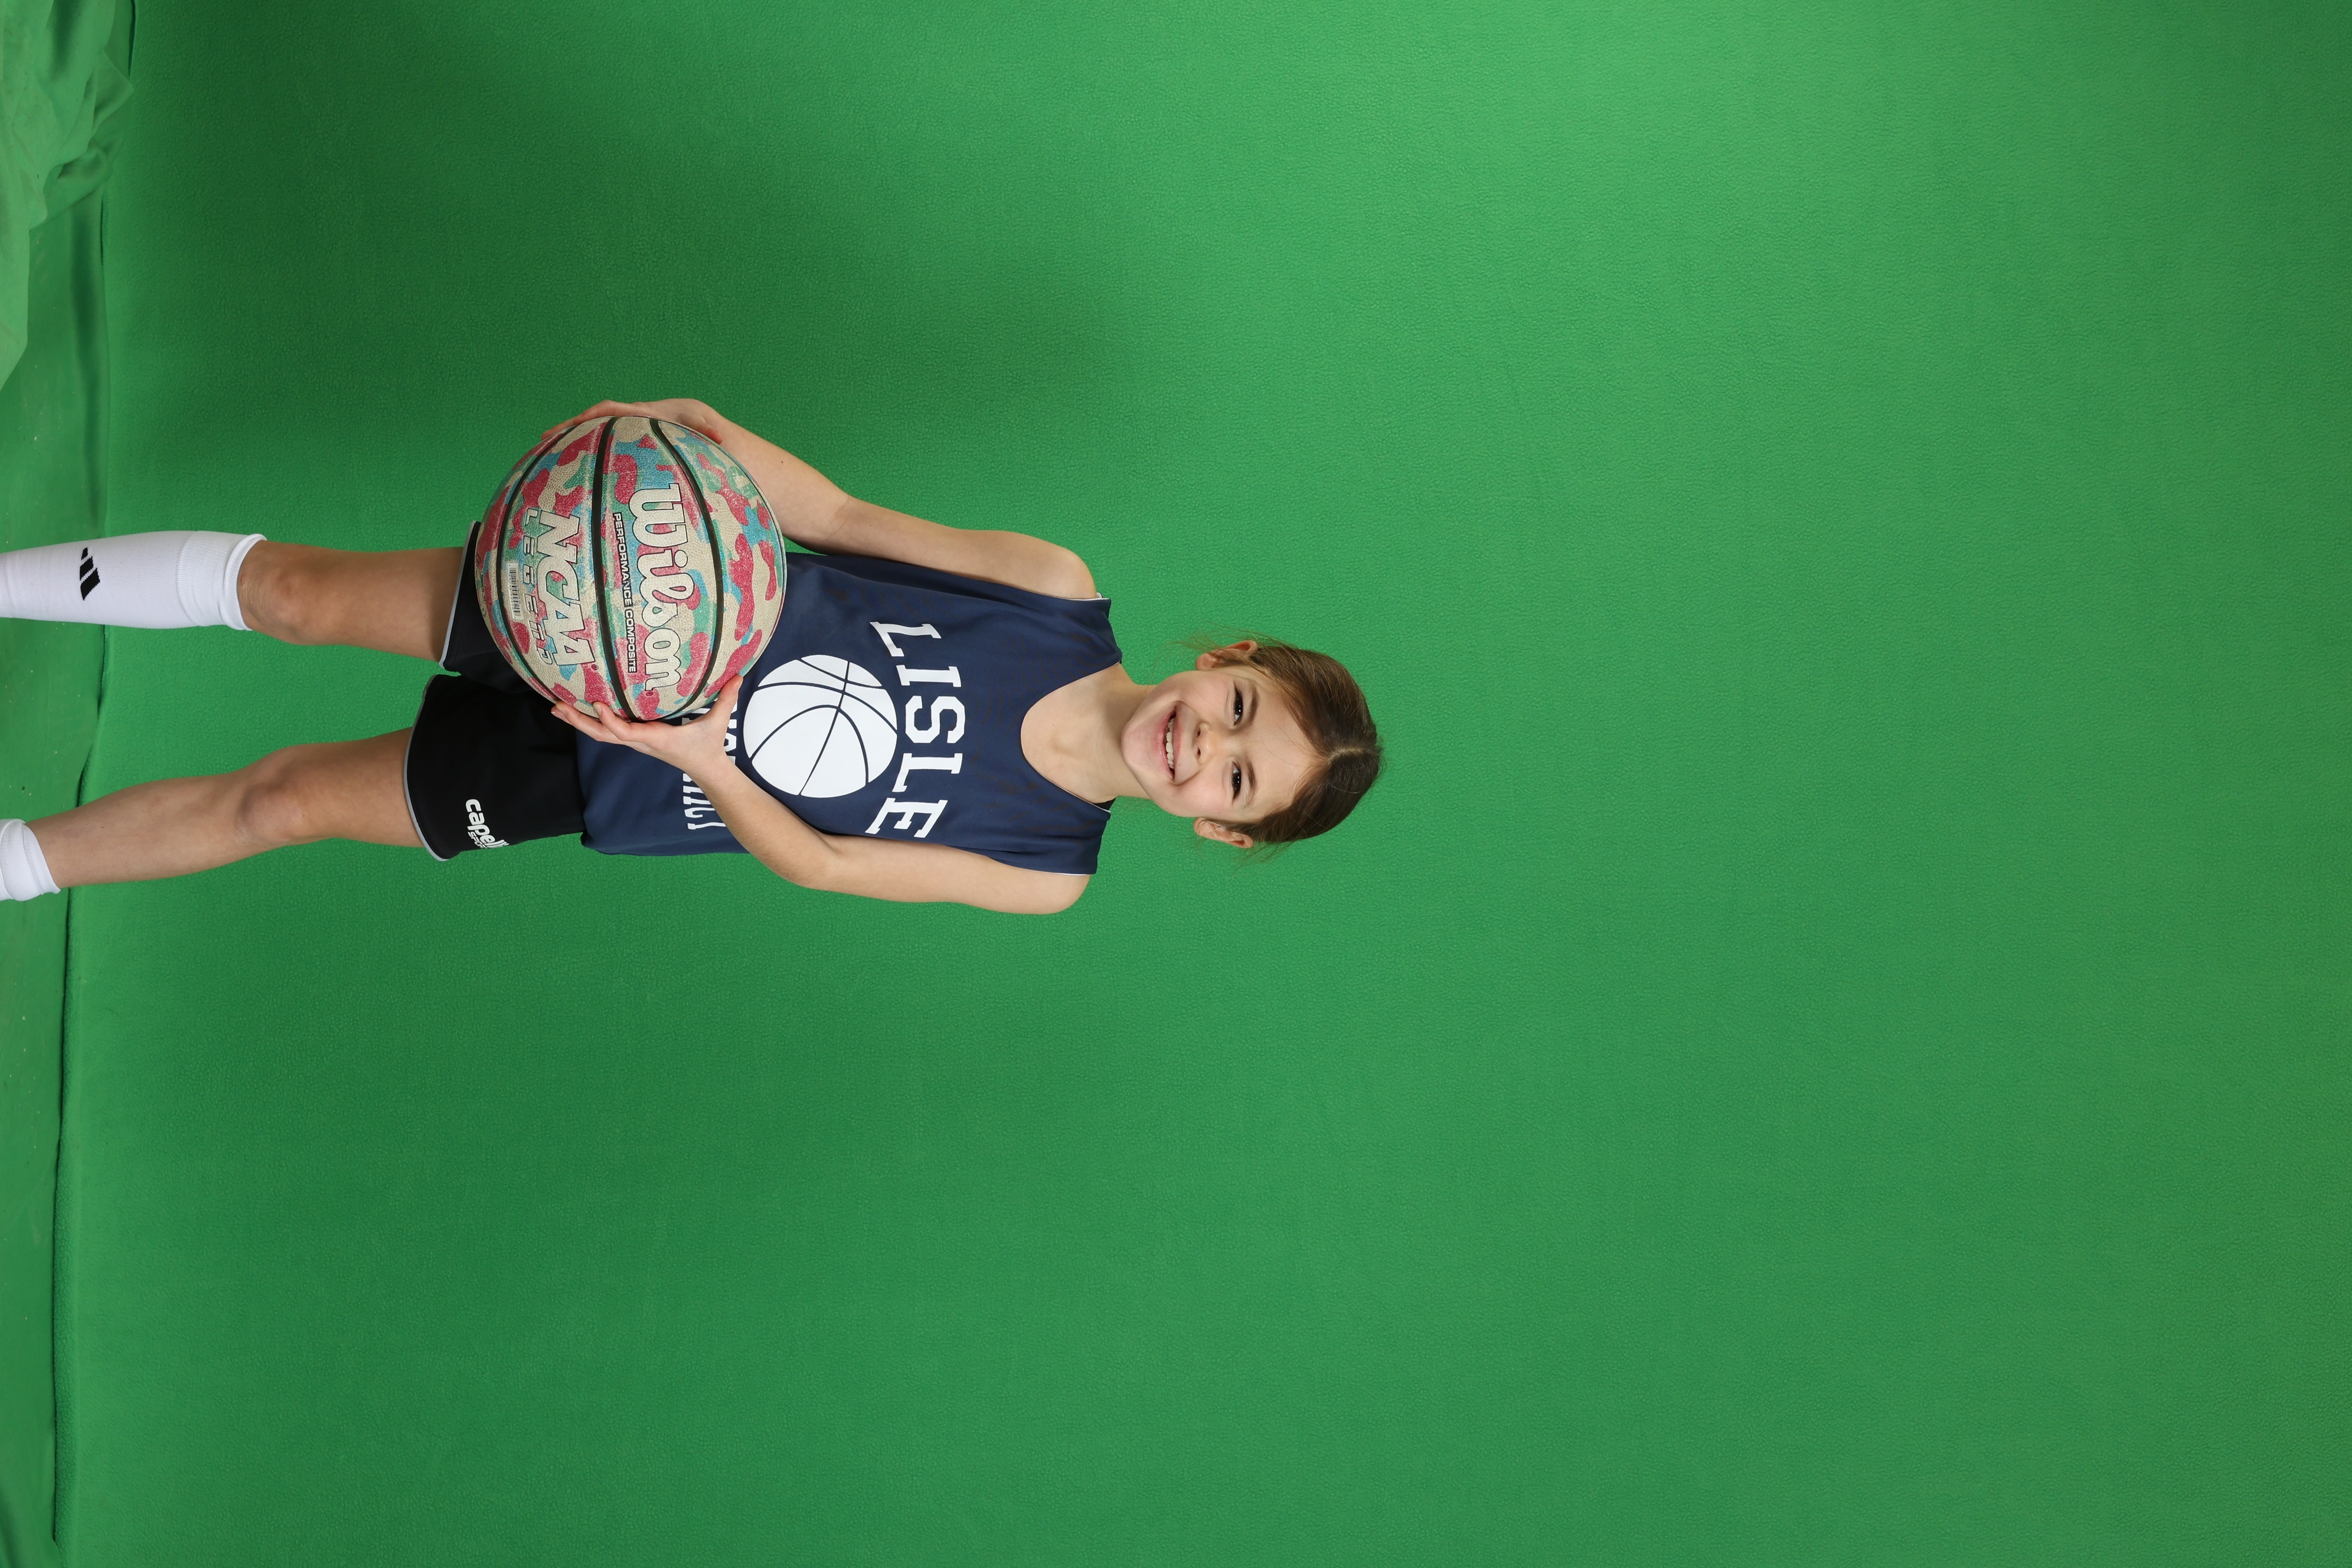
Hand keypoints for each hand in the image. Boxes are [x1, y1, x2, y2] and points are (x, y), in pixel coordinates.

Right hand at [541, 398, 726, 442]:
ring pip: (594, 435)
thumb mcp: (710, 430)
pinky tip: (564, 474)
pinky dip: (583, 456)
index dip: (593, 417)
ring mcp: (628, 433)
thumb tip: (722, 436)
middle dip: (570, 428)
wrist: (710, 436)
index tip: (573, 424)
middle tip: (543, 439)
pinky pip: (601, 450)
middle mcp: (633, 420)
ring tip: (541, 455)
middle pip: (595, 421)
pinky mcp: (628, 447)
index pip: (614, 411)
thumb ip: (709, 431)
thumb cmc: (711, 434)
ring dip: (570, 441)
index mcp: (647, 413)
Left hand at [549, 677, 743, 781]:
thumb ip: (726, 699)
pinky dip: (591, 722)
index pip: (626, 732)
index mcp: (656, 739)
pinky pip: (608, 731)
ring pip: (601, 735)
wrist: (706, 770)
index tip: (598, 704)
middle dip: (579, 721)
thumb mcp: (718, 722)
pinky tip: (579, 711)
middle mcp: (641, 741)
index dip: (610, 720)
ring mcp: (637, 742)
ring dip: (578, 722)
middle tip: (557, 706)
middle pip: (602, 735)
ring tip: (557, 707)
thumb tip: (739, 675)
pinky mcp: (637, 739)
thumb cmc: (709, 746)